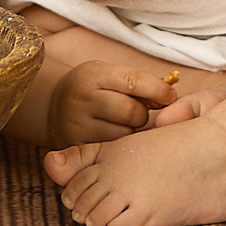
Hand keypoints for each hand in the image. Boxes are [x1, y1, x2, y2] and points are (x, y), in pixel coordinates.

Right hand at [47, 60, 177, 147]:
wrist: (53, 106)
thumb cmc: (93, 88)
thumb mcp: (108, 73)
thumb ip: (136, 81)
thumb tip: (171, 94)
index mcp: (93, 75)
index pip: (134, 82)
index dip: (158, 90)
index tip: (170, 96)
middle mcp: (83, 100)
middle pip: (131, 112)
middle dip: (143, 114)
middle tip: (139, 113)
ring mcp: (77, 126)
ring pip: (124, 135)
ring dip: (132, 132)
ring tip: (123, 124)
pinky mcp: (77, 147)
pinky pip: (111, 151)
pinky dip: (120, 147)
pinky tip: (114, 136)